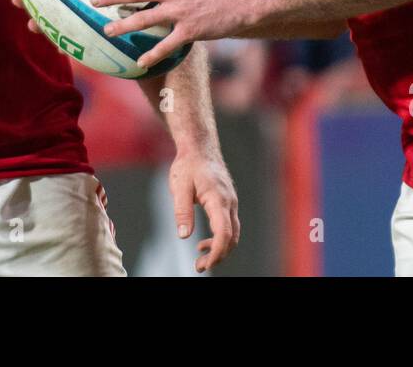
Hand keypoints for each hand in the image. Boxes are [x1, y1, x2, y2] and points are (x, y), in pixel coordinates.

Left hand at [169, 149, 239, 272]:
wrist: (199, 147)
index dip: (216, 252)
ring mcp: (230, 202)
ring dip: (219, 248)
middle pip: (231, 237)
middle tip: (199, 266)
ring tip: (200, 257)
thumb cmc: (188, 165)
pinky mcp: (227, 202)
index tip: (204, 264)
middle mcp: (229, 202)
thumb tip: (184, 235)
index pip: (223, 233)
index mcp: (218, 199)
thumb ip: (182, 211)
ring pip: (232, 233)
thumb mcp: (180, 187)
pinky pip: (228, 225)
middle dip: (218, 255)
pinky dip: (219, 238)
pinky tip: (203, 242)